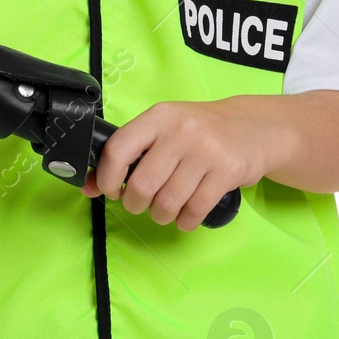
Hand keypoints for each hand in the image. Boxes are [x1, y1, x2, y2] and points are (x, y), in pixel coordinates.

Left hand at [80, 99, 276, 230]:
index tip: (113, 190)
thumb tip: (86, 186)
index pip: (118, 149)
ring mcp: (206, 150)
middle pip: (142, 185)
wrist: (253, 127)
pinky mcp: (227, 172)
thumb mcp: (163, 130)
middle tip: (142, 203)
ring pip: (167, 202)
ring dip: (161, 215)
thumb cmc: (199, 130)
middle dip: (136, 204)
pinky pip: (194, 211)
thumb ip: (127, 154)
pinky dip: (185, 221)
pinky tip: (185, 215)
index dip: (107, 178)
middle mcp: (181, 130)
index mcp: (159, 116)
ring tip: (165, 209)